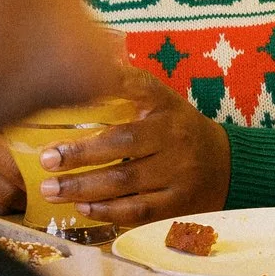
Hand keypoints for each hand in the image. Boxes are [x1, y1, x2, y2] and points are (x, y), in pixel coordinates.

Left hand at [40, 69, 231, 225]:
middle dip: (80, 152)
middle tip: (48, 159)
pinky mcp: (178, 202)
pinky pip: (138, 209)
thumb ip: (128, 88)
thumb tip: (83, 65)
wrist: (226, 165)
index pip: (139, 87)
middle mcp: (175, 135)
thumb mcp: (162, 102)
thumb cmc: (177, 130)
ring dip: (84, 186)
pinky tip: (83, 207)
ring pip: (126, 181)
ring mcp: (179, 171)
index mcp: (167, 105)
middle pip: (124, 143)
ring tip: (51, 190)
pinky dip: (107, 210)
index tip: (74, 85)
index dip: (111, 84)